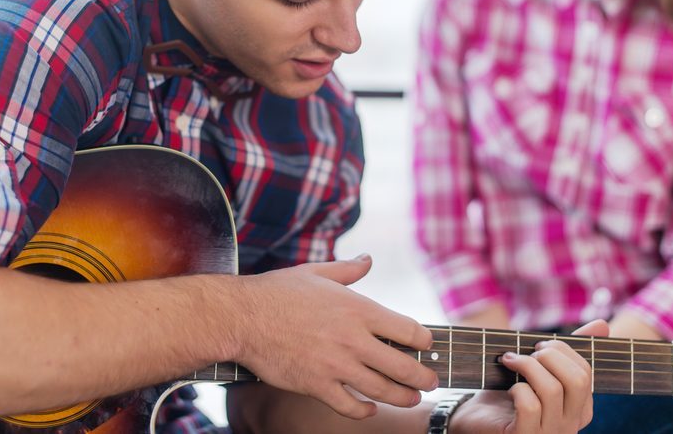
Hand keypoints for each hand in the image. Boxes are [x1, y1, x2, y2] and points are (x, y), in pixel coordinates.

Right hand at [234, 255, 438, 419]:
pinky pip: (350, 407)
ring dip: (403, 397)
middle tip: (431, 380)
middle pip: (404, 366)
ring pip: (383, 391)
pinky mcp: (316, 385)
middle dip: (424, 377)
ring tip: (412, 398)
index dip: (424, 340)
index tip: (426, 345)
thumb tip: (367, 259)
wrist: (242, 317)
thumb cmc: (277, 291)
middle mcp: (353, 339)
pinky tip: (369, 409)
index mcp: (358, 308)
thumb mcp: (316, 272)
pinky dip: (365, 412)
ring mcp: (335, 365)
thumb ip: (348, 269)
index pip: (409, 330)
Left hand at [447, 320, 608, 433]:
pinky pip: (529, 406)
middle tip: (529, 352)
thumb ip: (567, 351)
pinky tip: (509, 389)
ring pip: (552, 390)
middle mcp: (569, 425)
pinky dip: (518, 388)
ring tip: (510, 361)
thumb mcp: (539, 370)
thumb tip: (603, 324)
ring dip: (527, 366)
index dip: (562, 350)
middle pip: (578, 380)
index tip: (537, 346)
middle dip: (550, 355)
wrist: (475, 420)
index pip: (586, 372)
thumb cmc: (509, 393)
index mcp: (579, 409)